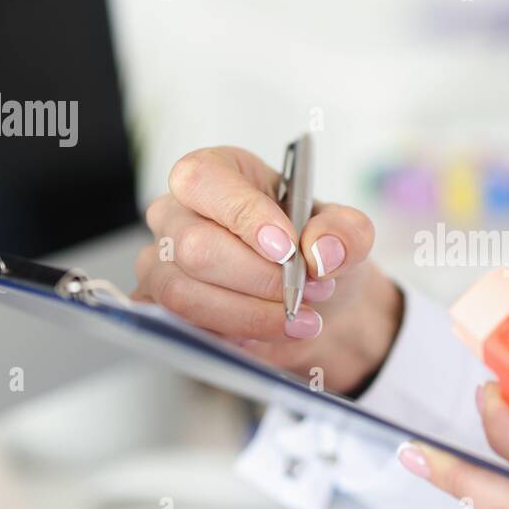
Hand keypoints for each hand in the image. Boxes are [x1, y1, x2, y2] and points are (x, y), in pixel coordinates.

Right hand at [134, 146, 402, 393]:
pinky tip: (270, 332)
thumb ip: (345, 233)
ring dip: (250, 315)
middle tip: (309, 289)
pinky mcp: (163, 308)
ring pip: (184, 294)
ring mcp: (161, 263)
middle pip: (194, 247)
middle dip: (260, 278)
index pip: (203, 180)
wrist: (315, 304)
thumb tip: (321, 250)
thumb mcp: (346, 234)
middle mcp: (178, 213)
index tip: (288, 249)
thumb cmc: (315, 253)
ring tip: (301, 319)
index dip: (244, 214)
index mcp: (217, 173)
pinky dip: (235, 336)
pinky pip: (184, 328)